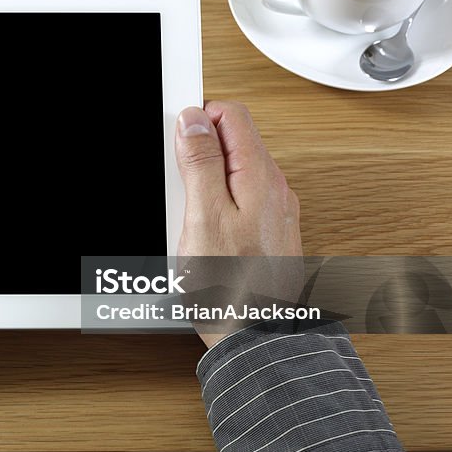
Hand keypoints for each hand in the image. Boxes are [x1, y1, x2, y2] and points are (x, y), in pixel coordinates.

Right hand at [174, 101, 301, 346]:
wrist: (256, 337)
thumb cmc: (231, 287)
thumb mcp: (204, 217)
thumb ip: (201, 163)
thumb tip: (194, 120)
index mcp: (259, 176)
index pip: (231, 114)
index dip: (198, 121)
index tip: (177, 145)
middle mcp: (273, 188)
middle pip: (232, 141)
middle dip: (199, 155)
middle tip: (180, 190)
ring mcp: (273, 210)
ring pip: (233, 172)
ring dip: (204, 184)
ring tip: (190, 219)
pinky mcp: (267, 231)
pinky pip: (238, 201)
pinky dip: (216, 207)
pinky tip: (203, 235)